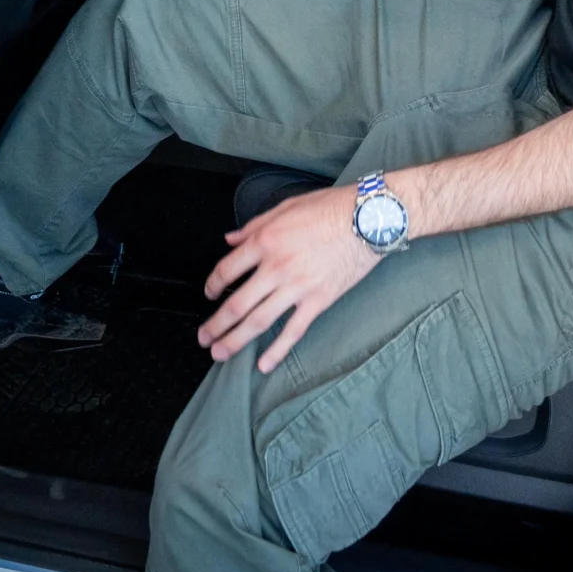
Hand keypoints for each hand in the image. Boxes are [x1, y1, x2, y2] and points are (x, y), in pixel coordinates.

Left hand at [198, 182, 377, 372]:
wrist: (369, 219)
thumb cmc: (330, 208)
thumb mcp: (285, 207)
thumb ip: (253, 226)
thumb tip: (230, 239)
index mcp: (265, 241)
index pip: (227, 270)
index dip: (212, 285)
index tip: (209, 294)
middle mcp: (276, 267)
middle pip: (237, 304)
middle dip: (215, 325)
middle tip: (203, 338)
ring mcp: (297, 287)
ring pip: (258, 322)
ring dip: (235, 340)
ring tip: (220, 353)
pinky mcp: (318, 301)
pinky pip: (293, 331)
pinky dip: (277, 350)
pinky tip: (264, 364)